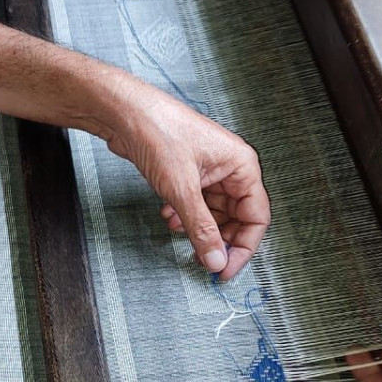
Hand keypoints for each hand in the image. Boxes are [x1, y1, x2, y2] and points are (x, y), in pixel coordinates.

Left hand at [104, 83, 269, 279]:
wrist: (125, 112)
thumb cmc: (158, 131)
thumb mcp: (182, 189)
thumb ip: (200, 228)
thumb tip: (215, 258)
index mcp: (242, 165)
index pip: (256, 216)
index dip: (243, 247)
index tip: (225, 269)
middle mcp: (230, 168)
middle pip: (236, 217)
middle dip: (219, 240)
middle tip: (203, 259)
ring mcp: (209, 170)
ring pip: (214, 212)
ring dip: (198, 228)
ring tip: (180, 234)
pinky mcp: (189, 172)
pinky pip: (196, 203)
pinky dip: (184, 216)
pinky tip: (169, 216)